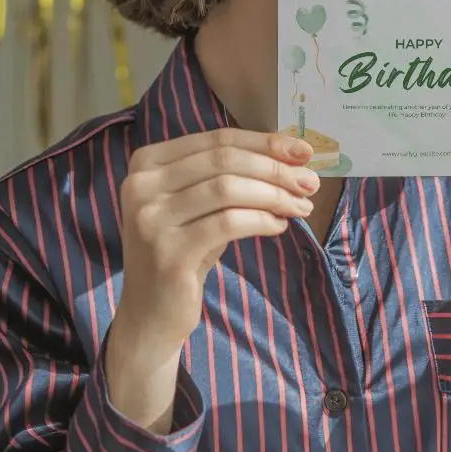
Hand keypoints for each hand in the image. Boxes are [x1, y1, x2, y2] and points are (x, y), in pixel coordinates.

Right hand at [115, 127, 319, 357]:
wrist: (150, 312)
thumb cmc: (184, 250)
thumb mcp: (201, 205)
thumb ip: (233, 176)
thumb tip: (295, 156)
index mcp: (147, 162)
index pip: (217, 139)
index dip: (264, 142)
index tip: (303, 152)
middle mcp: (141, 185)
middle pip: (224, 160)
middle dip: (275, 168)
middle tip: (310, 182)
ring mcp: (150, 219)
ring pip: (228, 188)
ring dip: (274, 195)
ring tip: (301, 206)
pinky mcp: (168, 252)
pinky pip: (228, 223)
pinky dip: (261, 220)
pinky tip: (279, 226)